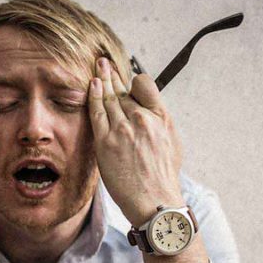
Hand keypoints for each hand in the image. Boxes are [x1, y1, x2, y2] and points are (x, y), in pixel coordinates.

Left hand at [88, 58, 184, 224]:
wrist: (155, 200)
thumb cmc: (163, 176)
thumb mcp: (171, 142)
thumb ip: (159, 122)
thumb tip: (150, 110)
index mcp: (160, 117)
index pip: (144, 86)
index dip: (134, 81)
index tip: (128, 78)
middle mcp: (142, 119)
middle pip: (123, 90)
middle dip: (112, 74)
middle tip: (104, 61)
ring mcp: (123, 129)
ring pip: (109, 97)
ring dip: (101, 80)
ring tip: (97, 68)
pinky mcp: (106, 142)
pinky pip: (97, 113)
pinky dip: (93, 96)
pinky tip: (91, 85)